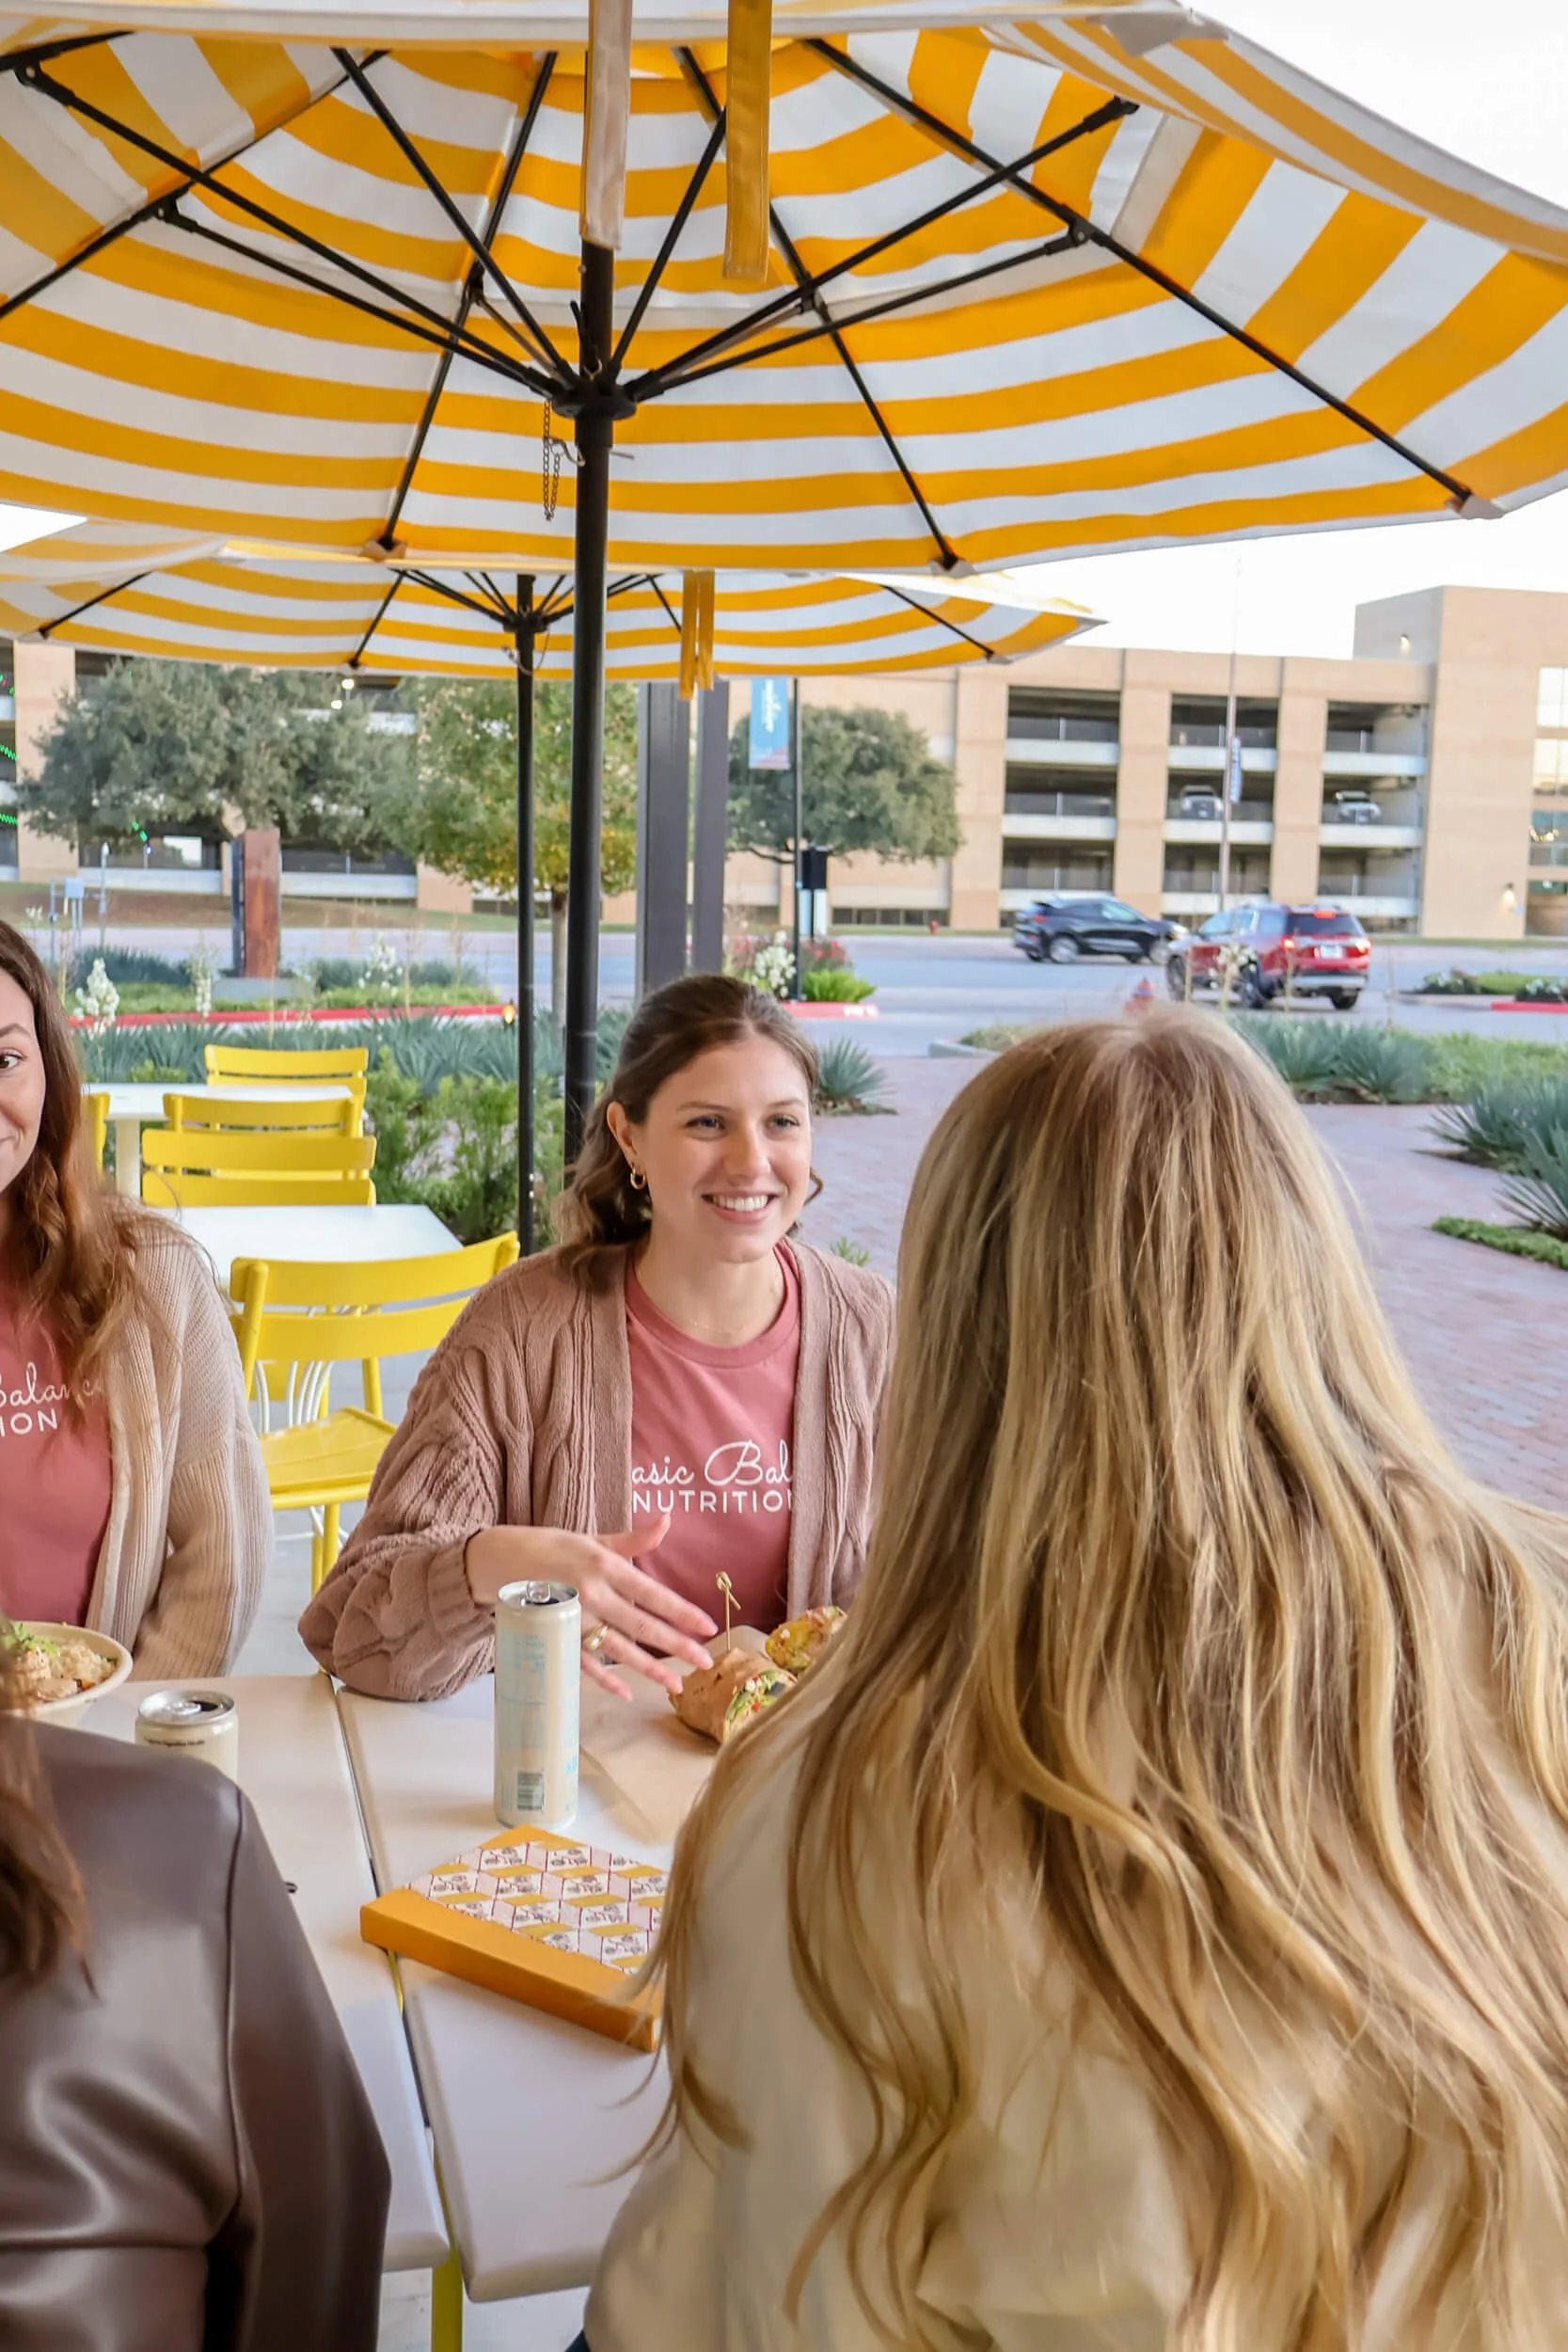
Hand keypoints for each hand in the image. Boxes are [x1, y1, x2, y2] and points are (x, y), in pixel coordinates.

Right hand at [463, 1517, 714, 1701]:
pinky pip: (584, 1663)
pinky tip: (627, 1692)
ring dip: (648, 1669)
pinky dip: (605, 1678)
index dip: (681, 1611)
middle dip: (676, 1645)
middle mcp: (591, 1594)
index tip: (707, 1625)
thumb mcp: (592, 1539)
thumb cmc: (550, 1547)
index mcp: (603, 1565)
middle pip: (641, 1624)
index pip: (651, 1592)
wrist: (497, 1560)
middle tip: (705, 1661)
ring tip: (675, 1685)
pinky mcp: (556, 1637)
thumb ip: (632, 1540)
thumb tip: (667, 1521)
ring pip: (618, 1648)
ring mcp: (573, 1619)